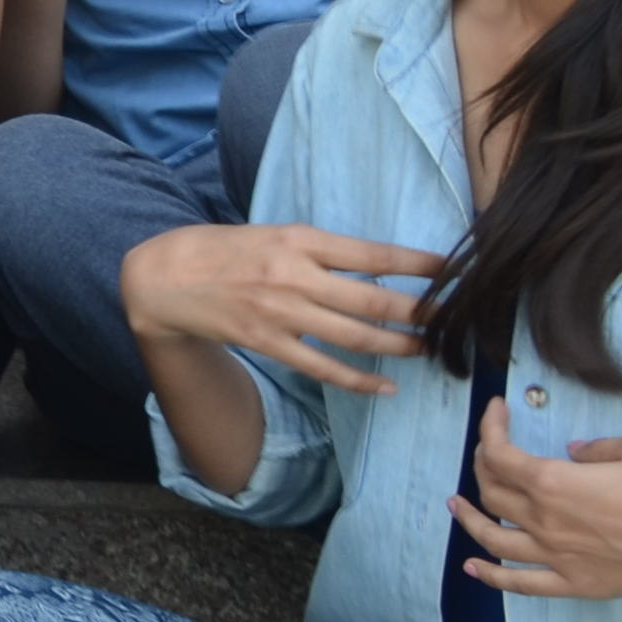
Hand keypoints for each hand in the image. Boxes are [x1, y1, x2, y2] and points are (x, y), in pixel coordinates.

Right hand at [123, 218, 447, 396]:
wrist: (166, 277)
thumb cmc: (226, 250)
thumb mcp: (276, 235)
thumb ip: (322, 251)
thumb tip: (379, 267)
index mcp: (300, 240)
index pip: (374, 254)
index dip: (419, 264)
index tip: (454, 270)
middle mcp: (295, 276)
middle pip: (375, 299)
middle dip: (422, 312)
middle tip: (456, 320)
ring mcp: (282, 313)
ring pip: (356, 336)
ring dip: (400, 346)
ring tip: (430, 350)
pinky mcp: (269, 343)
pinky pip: (324, 368)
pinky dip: (360, 380)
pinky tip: (386, 386)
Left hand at [453, 399, 621, 605]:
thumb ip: (596, 448)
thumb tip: (574, 454)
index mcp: (555, 483)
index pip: (500, 454)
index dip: (490, 428)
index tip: (498, 411)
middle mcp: (546, 522)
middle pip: (493, 491)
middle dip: (483, 465)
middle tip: (490, 450)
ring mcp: (558, 558)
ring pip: (494, 538)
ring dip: (470, 518)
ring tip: (458, 504)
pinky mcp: (576, 585)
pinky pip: (521, 584)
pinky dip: (491, 576)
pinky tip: (474, 567)